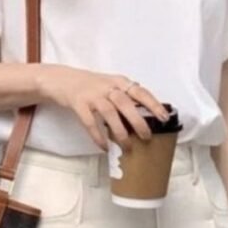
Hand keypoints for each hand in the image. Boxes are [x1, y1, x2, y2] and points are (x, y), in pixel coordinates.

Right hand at [35, 65, 168, 151]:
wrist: (63, 80)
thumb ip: (126, 98)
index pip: (140, 91)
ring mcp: (92, 95)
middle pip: (125, 103)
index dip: (153, 104)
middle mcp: (107, 87)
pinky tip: (105, 147)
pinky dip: (98, 136)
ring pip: (109, 113)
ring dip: (120, 131)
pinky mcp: (79, 104)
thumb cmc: (92, 86)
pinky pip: (90, 122)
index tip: (164, 117)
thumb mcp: (111, 85)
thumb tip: (145, 118)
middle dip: (138, 121)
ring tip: (127, 146)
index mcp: (119, 82)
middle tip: (147, 137)